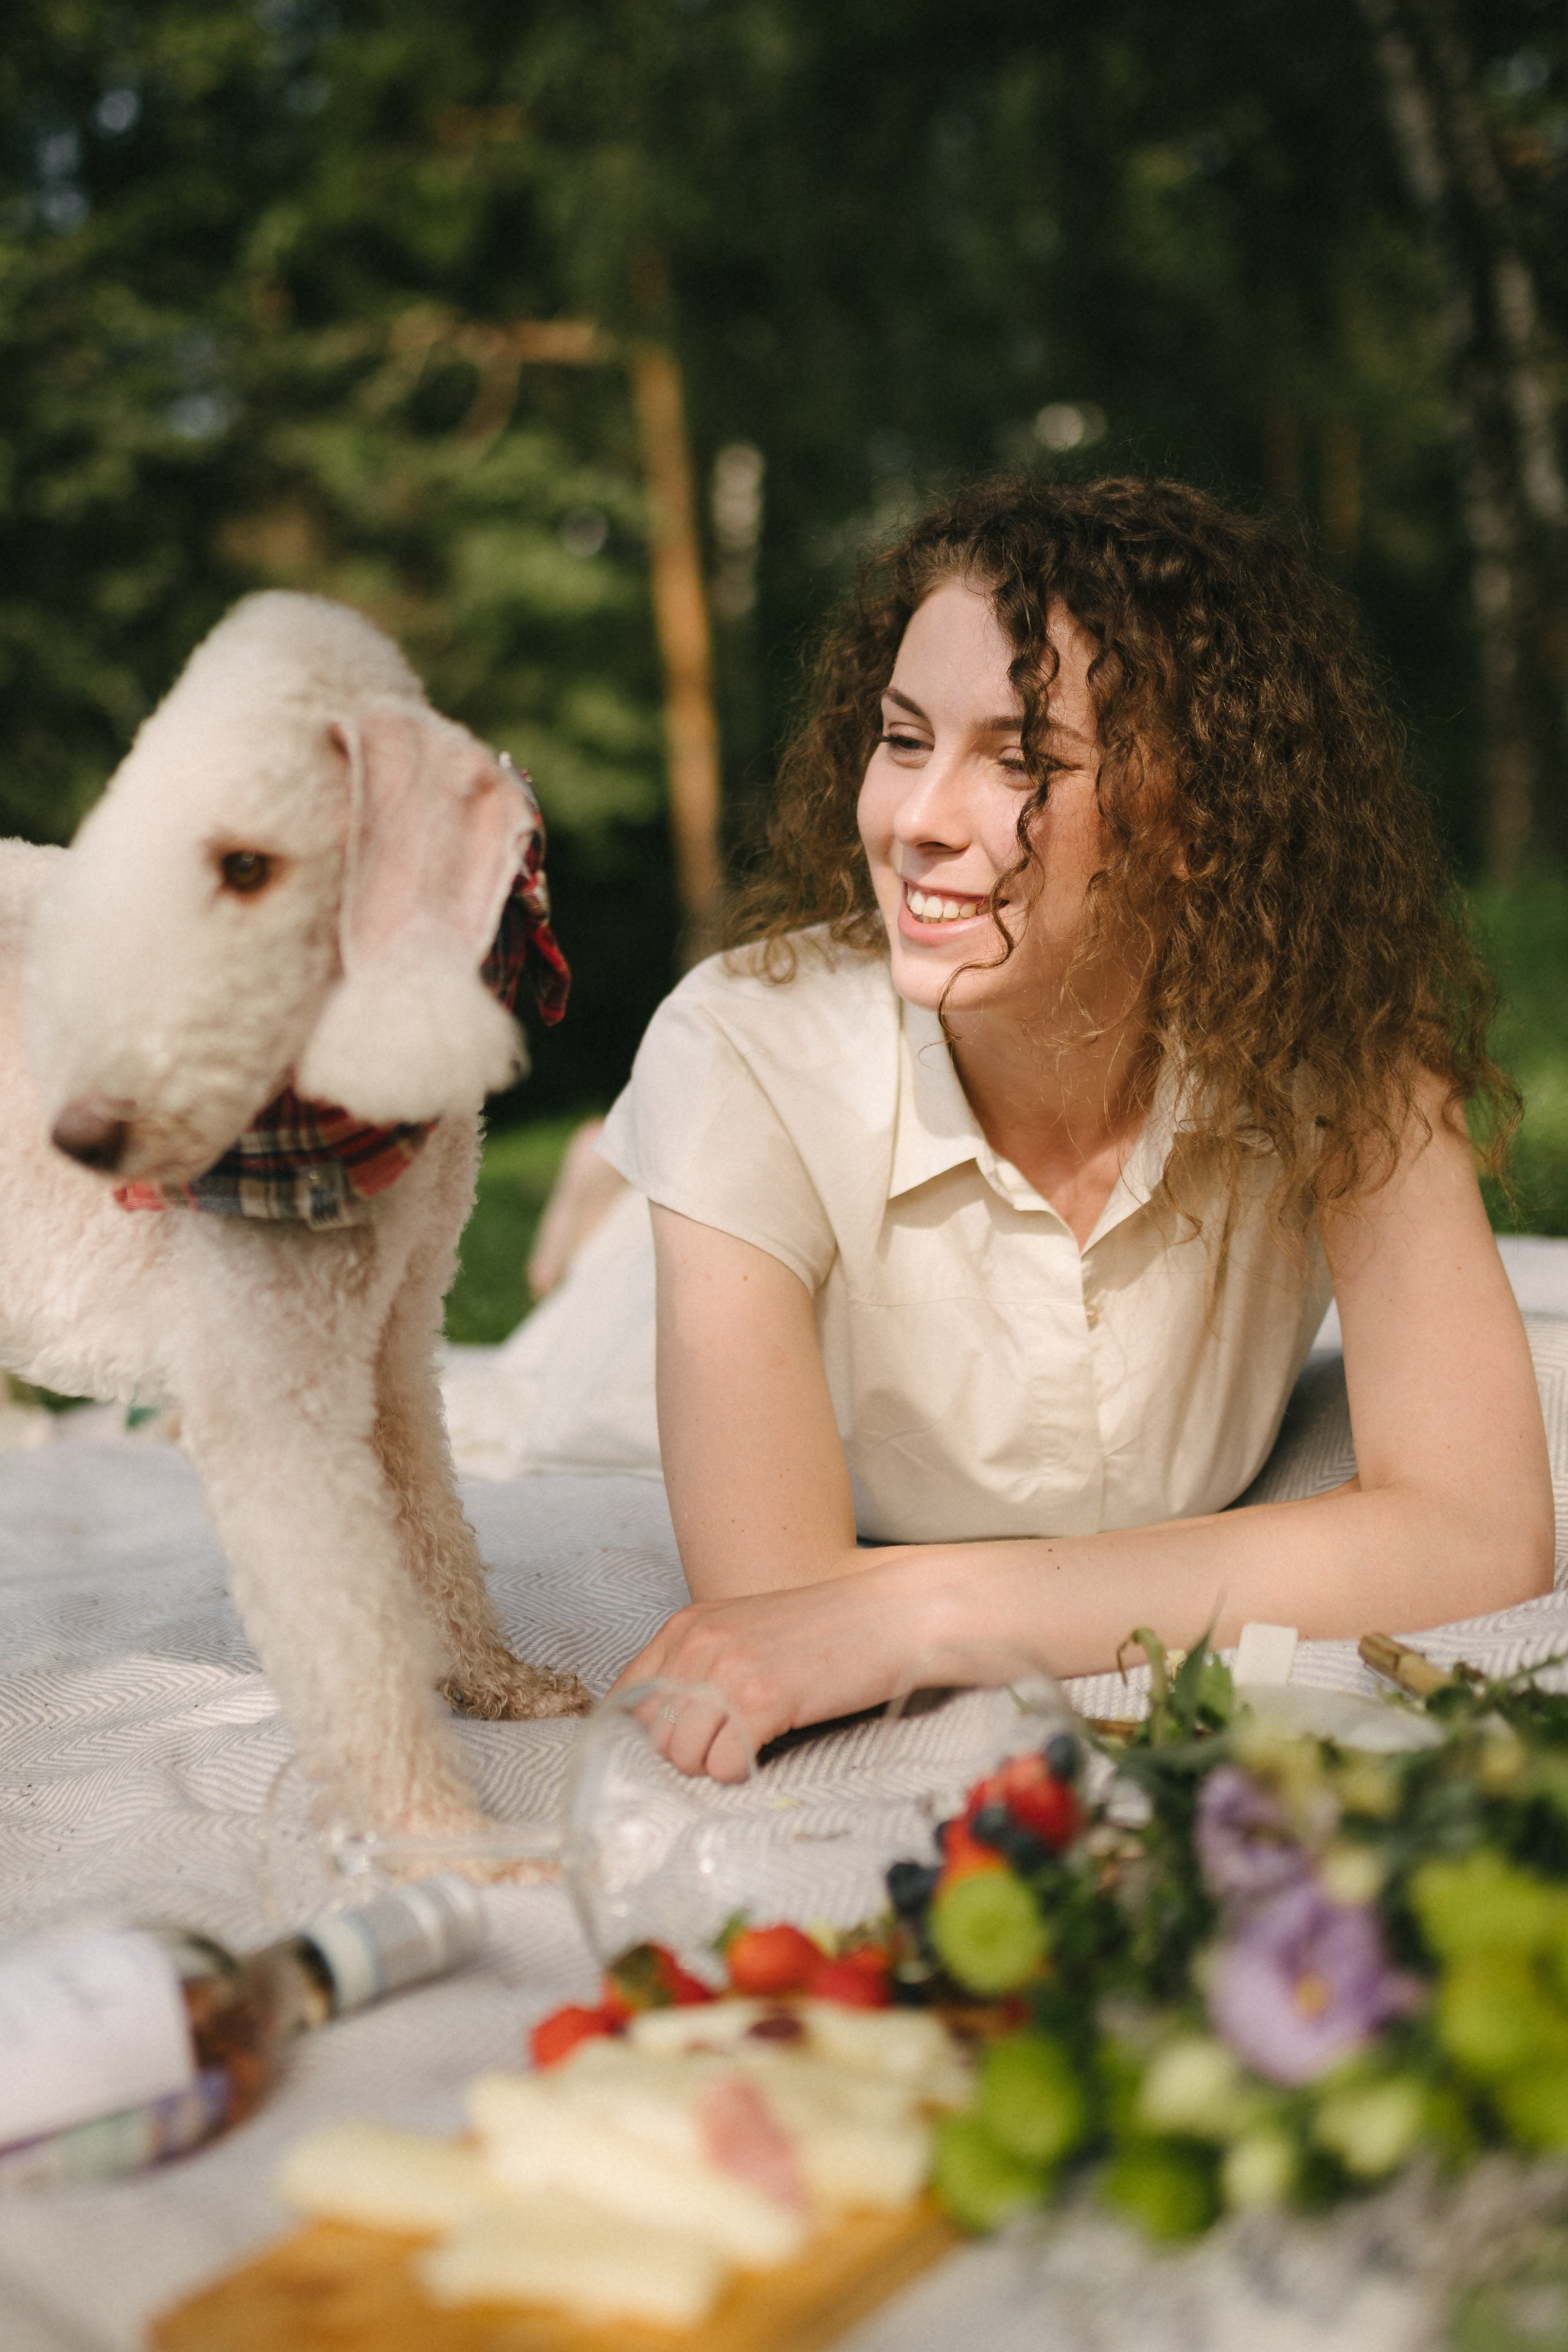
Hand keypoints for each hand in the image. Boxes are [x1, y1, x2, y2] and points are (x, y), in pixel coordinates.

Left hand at [608, 1560, 938, 1779]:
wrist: (894, 1616)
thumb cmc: (826, 1630)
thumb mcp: (745, 1632)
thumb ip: (699, 1665)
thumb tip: (662, 1726)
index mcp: (688, 1625)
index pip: (628, 1696)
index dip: (650, 1732)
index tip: (683, 1743)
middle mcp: (698, 1643)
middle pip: (652, 1735)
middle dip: (687, 1752)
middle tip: (733, 1742)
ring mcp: (727, 1670)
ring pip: (682, 1757)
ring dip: (715, 1765)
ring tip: (754, 1742)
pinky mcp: (762, 1700)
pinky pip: (723, 1767)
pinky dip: (743, 1772)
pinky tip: (770, 1747)